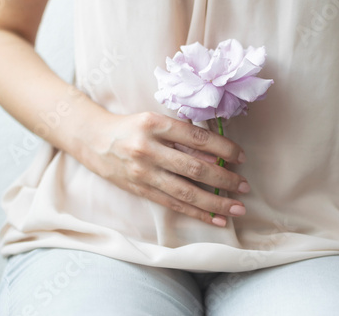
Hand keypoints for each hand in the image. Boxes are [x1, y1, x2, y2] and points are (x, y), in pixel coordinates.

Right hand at [84, 111, 249, 226]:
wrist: (93, 139)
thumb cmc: (131, 127)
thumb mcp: (156, 121)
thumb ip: (183, 136)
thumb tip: (215, 157)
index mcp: (156, 124)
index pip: (198, 138)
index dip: (224, 148)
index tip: (241, 157)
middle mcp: (149, 149)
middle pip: (195, 168)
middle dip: (224, 180)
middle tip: (245, 186)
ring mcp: (143, 172)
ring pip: (186, 191)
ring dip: (215, 202)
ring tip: (237, 208)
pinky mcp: (140, 190)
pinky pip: (173, 204)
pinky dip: (196, 212)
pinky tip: (215, 218)